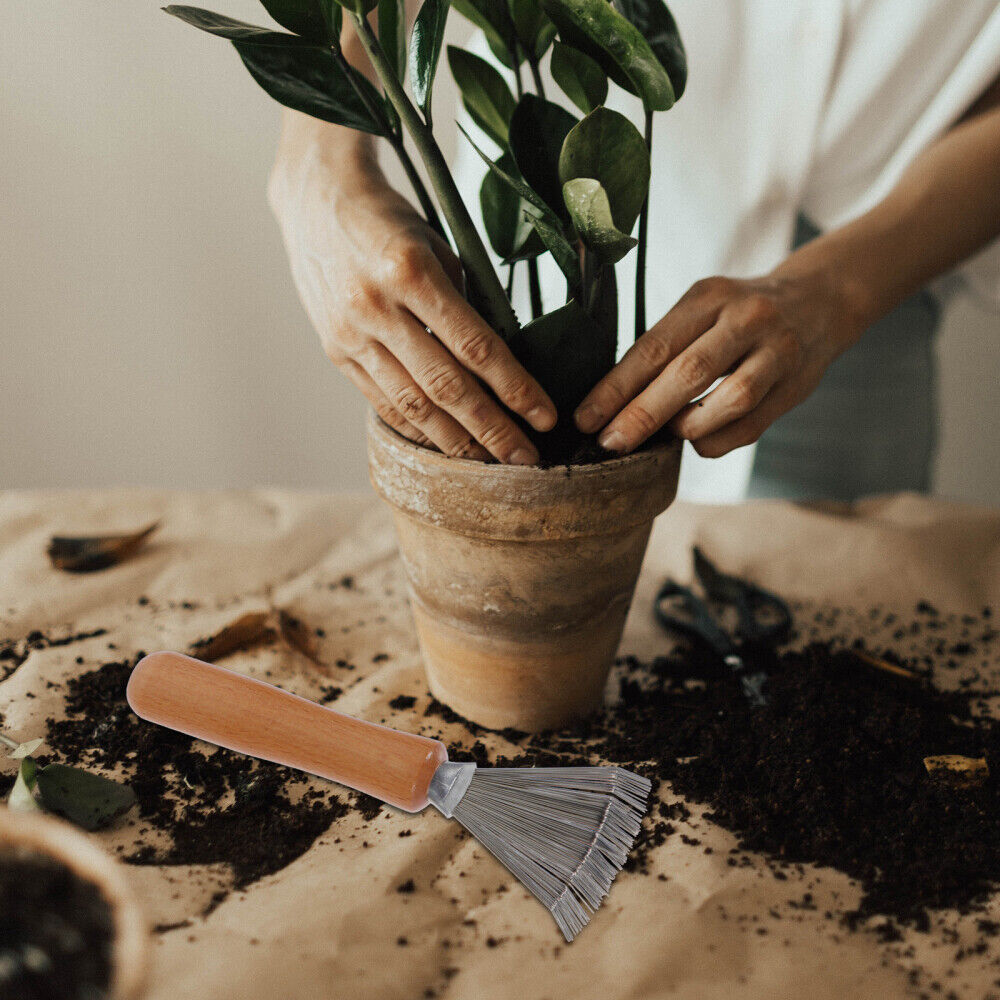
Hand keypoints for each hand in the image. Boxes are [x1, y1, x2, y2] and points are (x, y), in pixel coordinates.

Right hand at [269, 127, 555, 464]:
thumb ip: (465, 303)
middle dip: (492, 430)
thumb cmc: (390, 220)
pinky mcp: (335, 350)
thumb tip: (502, 362)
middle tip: (526, 459)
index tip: (544, 417)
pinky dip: (416, 428)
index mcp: (411, 271)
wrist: (314, 200)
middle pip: (446, 386)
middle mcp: (377, 307)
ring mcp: (350, 333)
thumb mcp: (437, 246)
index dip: (515, 388)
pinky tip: (444, 445)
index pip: (476, 346)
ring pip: (412, 404)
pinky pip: (382, 401)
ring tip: (489, 464)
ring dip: (456, 441)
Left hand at [573, 270, 866, 457]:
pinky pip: (751, 424)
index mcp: (708, 296)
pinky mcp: (796, 384)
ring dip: (688, 426)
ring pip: (729, 399)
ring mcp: (776, 351)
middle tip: (609, 442)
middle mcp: (745, 318)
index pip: (653, 346)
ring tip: (665, 436)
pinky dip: (717, 439)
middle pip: (688, 372)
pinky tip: (698, 440)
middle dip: (642, 413)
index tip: (585, 418)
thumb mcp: (703, 308)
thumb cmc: (738, 314)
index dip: (615, 387)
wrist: (820, 300)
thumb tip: (612, 401)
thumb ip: (667, 346)